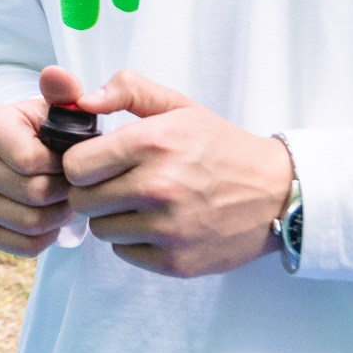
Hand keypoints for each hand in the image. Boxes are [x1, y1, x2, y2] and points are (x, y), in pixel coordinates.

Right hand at [0, 65, 89, 256]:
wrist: (31, 154)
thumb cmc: (53, 130)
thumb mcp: (61, 108)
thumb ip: (65, 92)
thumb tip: (55, 74)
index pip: (31, 162)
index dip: (64, 166)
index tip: (74, 158)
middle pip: (34, 194)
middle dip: (66, 192)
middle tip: (76, 183)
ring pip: (31, 223)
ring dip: (60, 215)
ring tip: (67, 198)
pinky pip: (23, 245)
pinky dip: (46, 237)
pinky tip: (52, 217)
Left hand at [61, 70, 293, 278]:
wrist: (277, 192)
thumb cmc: (221, 147)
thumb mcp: (179, 106)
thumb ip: (128, 91)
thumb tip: (83, 100)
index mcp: (153, 143)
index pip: (75, 165)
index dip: (81, 164)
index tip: (98, 164)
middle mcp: (157, 187)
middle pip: (82, 201)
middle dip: (94, 191)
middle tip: (119, 184)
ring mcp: (167, 229)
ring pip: (101, 229)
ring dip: (114, 218)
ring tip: (144, 204)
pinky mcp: (175, 261)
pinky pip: (124, 252)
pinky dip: (134, 241)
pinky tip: (159, 225)